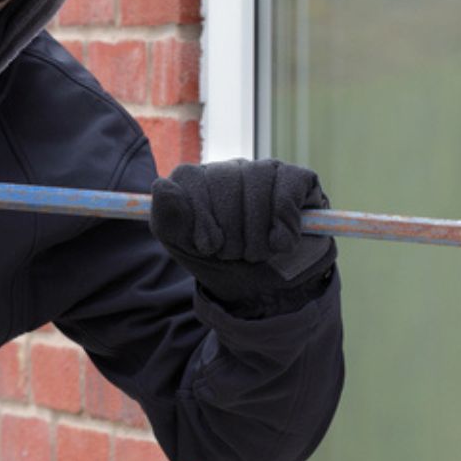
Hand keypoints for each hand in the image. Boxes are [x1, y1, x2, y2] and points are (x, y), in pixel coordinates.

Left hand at [149, 158, 336, 315]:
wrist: (266, 292)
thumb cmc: (222, 265)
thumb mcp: (185, 248)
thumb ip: (168, 218)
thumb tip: (162, 184)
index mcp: (198, 180)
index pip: (190, 178)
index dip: (199, 219)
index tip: (206, 246)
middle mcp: (230, 169)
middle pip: (225, 183)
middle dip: (229, 233)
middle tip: (234, 254)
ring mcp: (265, 170)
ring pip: (257, 185)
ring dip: (257, 235)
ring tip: (257, 253)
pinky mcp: (298, 180)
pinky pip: (288, 189)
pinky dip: (284, 223)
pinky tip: (281, 243)